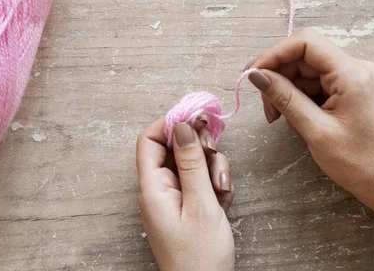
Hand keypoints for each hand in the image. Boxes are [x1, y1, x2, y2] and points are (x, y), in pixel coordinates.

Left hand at [136, 119, 235, 270]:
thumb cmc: (199, 256)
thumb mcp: (201, 204)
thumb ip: (191, 162)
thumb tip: (182, 125)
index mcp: (153, 187)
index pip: (149, 139)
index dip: (170, 123)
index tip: (197, 118)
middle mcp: (160, 188)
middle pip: (176, 148)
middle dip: (200, 148)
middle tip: (214, 155)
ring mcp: (176, 197)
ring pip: (194, 163)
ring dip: (213, 169)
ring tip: (222, 190)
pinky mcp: (190, 205)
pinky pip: (202, 181)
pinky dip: (215, 186)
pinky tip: (224, 202)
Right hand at [245, 28, 373, 269]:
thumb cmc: (357, 162)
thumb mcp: (315, 131)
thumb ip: (285, 98)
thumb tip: (256, 75)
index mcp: (353, 74)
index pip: (306, 42)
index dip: (275, 54)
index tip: (253, 75)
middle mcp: (356, 68)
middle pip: (304, 56)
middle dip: (278, 76)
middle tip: (266, 106)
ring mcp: (354, 77)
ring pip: (307, 70)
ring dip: (286, 89)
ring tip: (278, 117)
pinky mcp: (350, 89)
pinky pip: (316, 82)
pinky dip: (299, 96)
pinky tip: (294, 118)